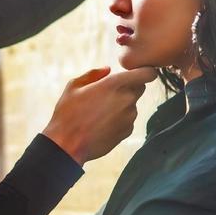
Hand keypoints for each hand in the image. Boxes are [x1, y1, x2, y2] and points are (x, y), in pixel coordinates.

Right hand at [42, 66, 156, 164]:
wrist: (67, 145)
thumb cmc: (67, 114)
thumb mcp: (74, 86)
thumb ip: (93, 74)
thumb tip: (107, 69)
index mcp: (114, 84)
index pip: (147, 74)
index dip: (145, 72)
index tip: (137, 73)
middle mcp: (126, 99)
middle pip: (140, 87)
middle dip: (130, 87)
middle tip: (110, 93)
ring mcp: (129, 117)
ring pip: (133, 104)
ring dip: (123, 104)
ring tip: (101, 111)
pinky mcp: (128, 131)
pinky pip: (128, 119)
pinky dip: (120, 118)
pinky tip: (102, 123)